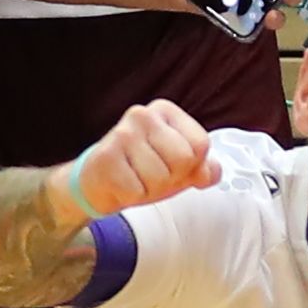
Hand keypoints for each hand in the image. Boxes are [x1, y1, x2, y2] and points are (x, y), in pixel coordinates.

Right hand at [64, 98, 215, 218]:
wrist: (96, 183)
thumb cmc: (140, 170)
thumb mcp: (178, 168)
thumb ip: (202, 168)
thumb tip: (211, 173)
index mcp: (165, 111)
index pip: (201, 144)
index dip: (190, 166)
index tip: (170, 165)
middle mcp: (143, 115)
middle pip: (183, 160)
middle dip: (170, 178)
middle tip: (150, 175)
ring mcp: (121, 134)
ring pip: (160, 178)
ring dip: (149, 189)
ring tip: (134, 179)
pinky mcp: (105, 157)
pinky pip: (137, 191)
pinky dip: (131, 196)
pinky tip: (120, 184)